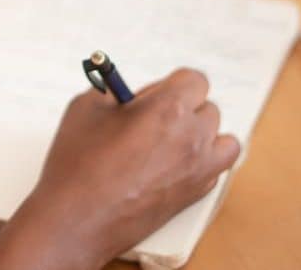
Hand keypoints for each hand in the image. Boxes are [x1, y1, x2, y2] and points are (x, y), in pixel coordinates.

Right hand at [0, 68, 239, 269]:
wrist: (77, 220)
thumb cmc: (78, 165)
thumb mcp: (86, 107)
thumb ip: (113, 91)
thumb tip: (126, 90)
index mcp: (169, 109)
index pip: (195, 80)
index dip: (173, 84)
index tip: (155, 93)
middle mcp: (192, 137)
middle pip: (208, 109)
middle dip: (184, 108)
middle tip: (152, 118)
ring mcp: (198, 169)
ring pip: (223, 140)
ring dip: (203, 135)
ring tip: (173, 141)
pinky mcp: (195, 195)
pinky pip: (216, 169)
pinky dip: (203, 162)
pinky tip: (173, 164)